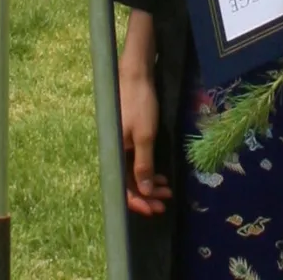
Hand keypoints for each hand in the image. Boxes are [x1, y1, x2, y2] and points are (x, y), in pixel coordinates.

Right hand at [119, 11, 170, 216]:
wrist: (136, 75)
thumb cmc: (139, 104)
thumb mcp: (144, 136)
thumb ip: (143, 166)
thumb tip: (145, 192)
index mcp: (115, 155)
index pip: (123, 189)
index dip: (139, 202)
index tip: (156, 209)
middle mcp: (116, 153)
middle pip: (129, 183)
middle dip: (148, 195)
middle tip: (166, 202)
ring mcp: (122, 145)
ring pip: (134, 174)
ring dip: (150, 184)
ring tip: (167, 190)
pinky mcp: (129, 137)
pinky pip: (137, 162)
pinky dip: (149, 170)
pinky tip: (161, 174)